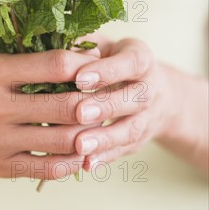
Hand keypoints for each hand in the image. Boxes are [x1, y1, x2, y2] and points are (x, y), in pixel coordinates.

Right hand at [0, 50, 100, 180]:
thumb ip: (26, 60)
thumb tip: (82, 57)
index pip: (53, 65)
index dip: (85, 65)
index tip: (98, 64)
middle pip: (65, 105)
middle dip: (96, 101)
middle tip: (110, 97)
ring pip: (63, 139)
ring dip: (90, 132)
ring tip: (101, 122)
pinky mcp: (1, 166)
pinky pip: (48, 168)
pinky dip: (73, 160)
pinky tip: (81, 150)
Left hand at [71, 38, 172, 169]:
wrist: (150, 89)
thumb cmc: (110, 60)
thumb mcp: (102, 45)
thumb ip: (84, 45)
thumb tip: (58, 48)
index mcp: (140, 59)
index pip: (129, 63)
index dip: (107, 71)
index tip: (80, 78)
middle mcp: (150, 88)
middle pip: (135, 98)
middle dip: (106, 106)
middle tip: (78, 112)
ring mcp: (147, 117)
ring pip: (131, 129)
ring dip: (105, 139)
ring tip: (79, 145)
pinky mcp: (138, 140)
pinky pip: (123, 151)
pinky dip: (105, 158)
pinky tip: (85, 165)